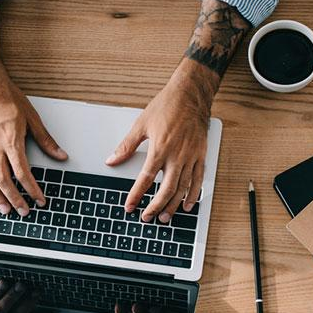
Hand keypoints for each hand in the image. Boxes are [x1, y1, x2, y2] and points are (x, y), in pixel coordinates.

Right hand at [0, 65, 67, 215]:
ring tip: (5, 209)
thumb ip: (46, 140)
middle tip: (24, 211)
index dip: (32, 189)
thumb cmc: (7, 97)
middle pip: (5, 180)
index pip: (23, 172)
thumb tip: (61, 155)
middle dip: (15, 198)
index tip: (39, 199)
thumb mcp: (32, 118)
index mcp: (11, 141)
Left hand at [105, 62, 209, 222]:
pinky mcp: (201, 155)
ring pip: (183, 188)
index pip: (146, 178)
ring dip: (173, 205)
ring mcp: (191, 156)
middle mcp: (177, 155)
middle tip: (147, 218)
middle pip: (167, 189)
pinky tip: (187, 204)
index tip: (130, 206)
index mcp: (160, 148)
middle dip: (156, 207)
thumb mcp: (141, 125)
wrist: (191, 94)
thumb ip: (126, 146)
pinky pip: (198, 179)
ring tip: (165, 217)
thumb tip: (112, 160)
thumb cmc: (167, 106)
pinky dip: (193, 194)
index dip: (137, 195)